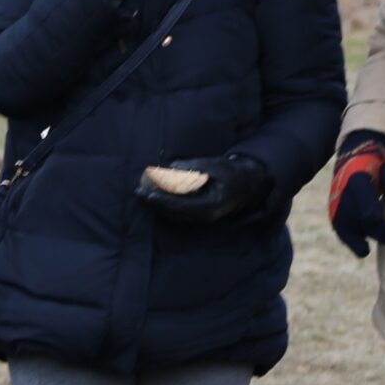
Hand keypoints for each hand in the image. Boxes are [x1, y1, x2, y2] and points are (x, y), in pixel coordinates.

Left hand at [137, 153, 270, 226]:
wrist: (246, 185)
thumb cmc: (230, 172)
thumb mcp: (215, 165)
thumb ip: (194, 167)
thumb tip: (172, 168)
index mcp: (212, 206)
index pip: (181, 206)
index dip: (162, 200)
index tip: (147, 194)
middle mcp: (205, 217)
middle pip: (174, 213)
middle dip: (155, 204)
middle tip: (138, 193)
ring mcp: (201, 219)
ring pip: (173, 215)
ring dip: (156, 206)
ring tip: (141, 194)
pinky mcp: (197, 216)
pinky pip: (177, 213)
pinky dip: (164, 206)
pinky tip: (152, 198)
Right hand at [328, 131, 384, 258]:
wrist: (353, 161)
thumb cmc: (376, 165)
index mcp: (356, 177)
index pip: (359, 192)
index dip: (366, 205)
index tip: (374, 217)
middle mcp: (343, 193)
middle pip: (355, 214)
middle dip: (371, 227)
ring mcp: (337, 206)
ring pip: (347, 225)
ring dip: (362, 237)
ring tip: (379, 243)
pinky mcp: (336, 216)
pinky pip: (342, 232)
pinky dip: (352, 242)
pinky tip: (363, 250)